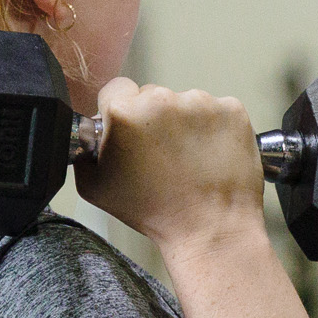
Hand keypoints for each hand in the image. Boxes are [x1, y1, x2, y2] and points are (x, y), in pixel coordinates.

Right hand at [73, 79, 264, 253]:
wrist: (210, 228)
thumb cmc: (157, 212)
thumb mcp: (95, 188)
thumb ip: (85, 153)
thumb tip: (91, 136)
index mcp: (126, 112)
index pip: (116, 89)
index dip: (120, 110)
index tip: (129, 128)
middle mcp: (163, 100)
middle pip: (152, 96)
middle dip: (153, 119)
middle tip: (159, 153)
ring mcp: (201, 103)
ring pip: (185, 103)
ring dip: (184, 123)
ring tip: (188, 159)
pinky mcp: (231, 110)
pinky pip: (216, 111)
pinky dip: (214, 128)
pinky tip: (208, 155)